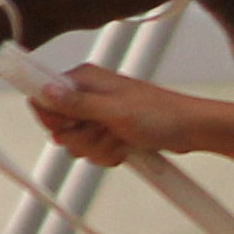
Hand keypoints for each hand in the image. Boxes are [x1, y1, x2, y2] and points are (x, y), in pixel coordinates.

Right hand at [28, 66, 233, 169]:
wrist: (190, 130)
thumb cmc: (161, 115)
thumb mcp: (114, 110)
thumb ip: (77, 103)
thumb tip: (44, 91)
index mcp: (85, 79)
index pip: (43, 96)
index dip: (51, 117)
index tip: (69, 125)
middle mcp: (88, 95)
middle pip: (58, 126)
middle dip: (81, 137)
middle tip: (105, 131)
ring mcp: (98, 115)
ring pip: (75, 143)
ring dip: (97, 148)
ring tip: (120, 138)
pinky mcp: (107, 132)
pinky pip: (92, 151)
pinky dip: (107, 154)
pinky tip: (124, 147)